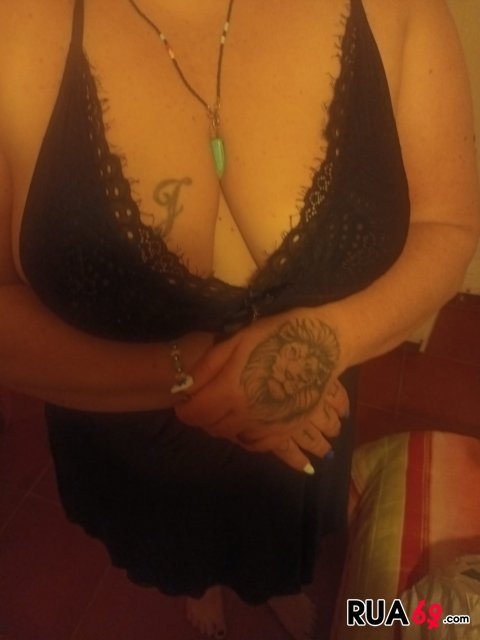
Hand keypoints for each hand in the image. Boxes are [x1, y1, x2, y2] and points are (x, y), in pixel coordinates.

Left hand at [174, 310, 342, 470]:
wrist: (324, 345)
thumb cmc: (278, 336)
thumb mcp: (237, 340)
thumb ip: (208, 367)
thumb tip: (185, 387)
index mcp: (232, 391)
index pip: (194, 413)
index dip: (185, 408)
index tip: (185, 399)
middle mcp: (248, 415)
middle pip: (211, 427)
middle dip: (203, 415)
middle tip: (207, 399)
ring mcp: (269, 427)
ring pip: (232, 437)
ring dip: (223, 425)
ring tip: (227, 406)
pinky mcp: (287, 431)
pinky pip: (257, 445)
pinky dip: (245, 437)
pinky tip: (246, 422)